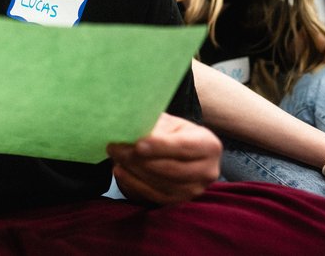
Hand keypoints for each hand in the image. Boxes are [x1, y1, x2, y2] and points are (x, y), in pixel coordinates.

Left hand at [106, 112, 220, 204]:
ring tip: (116, 157)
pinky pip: (155, 196)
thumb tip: (131, 131)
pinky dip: (134, 184)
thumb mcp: (168, 123)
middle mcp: (207, 171)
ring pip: (161, 184)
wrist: (179, 153)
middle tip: (115, 148)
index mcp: (209, 145)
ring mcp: (194, 190)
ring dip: (134, 171)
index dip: (160, 146)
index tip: (137, 145)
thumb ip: (155, 126)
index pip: (183, 147)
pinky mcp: (179, 201)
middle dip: (139, 159)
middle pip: (171, 169)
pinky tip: (120, 171)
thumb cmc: (172, 132)